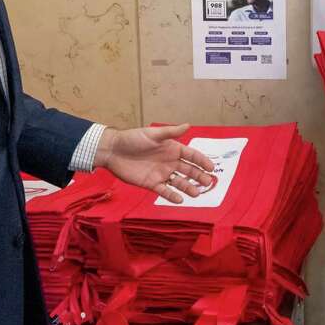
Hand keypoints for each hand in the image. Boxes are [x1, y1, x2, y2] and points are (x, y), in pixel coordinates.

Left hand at [94, 124, 215, 202]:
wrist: (113, 150)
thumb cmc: (132, 138)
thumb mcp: (153, 134)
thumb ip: (171, 132)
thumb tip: (188, 125)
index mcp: (172, 149)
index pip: (191, 156)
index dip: (202, 161)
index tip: (211, 168)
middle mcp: (169, 162)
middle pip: (188, 170)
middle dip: (199, 176)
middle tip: (208, 183)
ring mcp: (161, 173)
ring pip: (179, 182)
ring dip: (188, 188)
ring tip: (196, 194)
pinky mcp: (151, 183)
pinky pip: (164, 191)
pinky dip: (172, 195)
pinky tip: (180, 200)